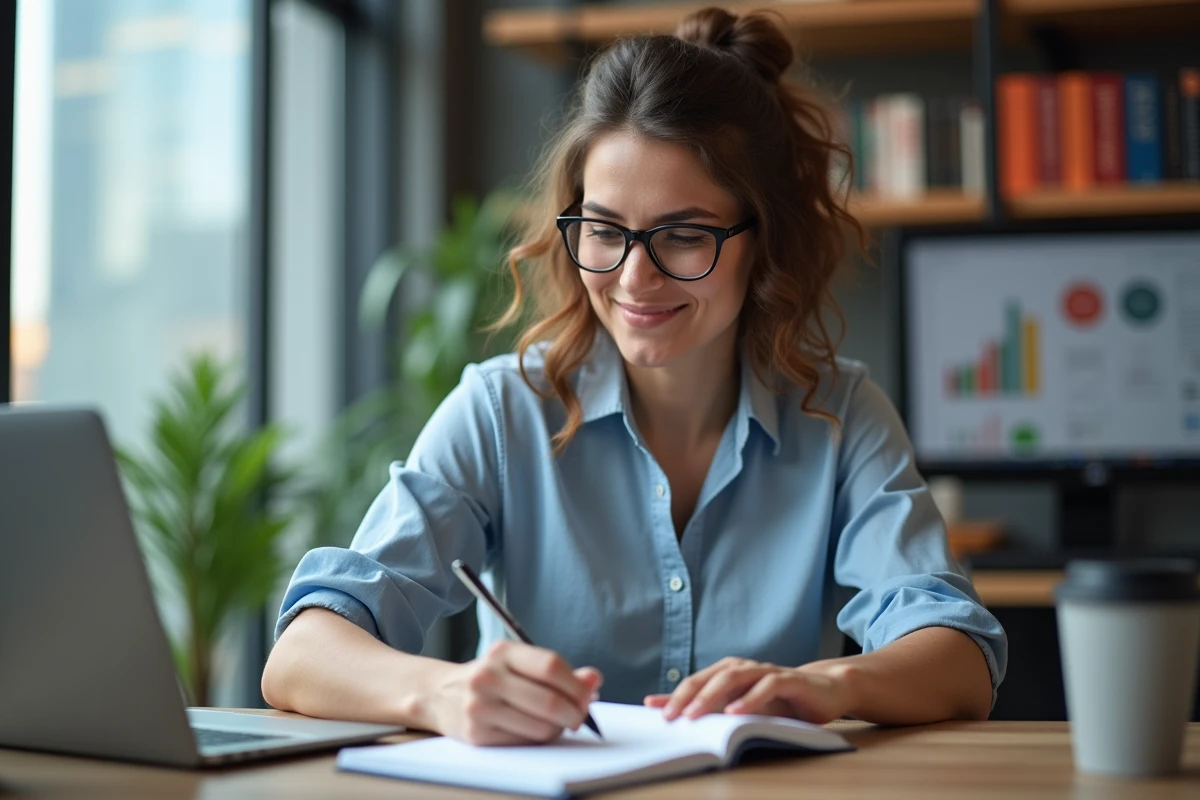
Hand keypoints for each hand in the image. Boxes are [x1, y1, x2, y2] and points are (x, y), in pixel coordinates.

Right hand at [429, 640, 601, 745]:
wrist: (440, 695)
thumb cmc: (492, 678)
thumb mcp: (520, 664)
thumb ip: (559, 671)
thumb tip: (594, 679)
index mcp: (503, 652)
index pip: (550, 666)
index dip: (576, 685)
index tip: (589, 695)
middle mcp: (488, 676)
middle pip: (549, 701)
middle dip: (575, 712)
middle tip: (581, 716)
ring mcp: (480, 706)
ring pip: (540, 727)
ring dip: (558, 729)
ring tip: (556, 722)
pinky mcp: (477, 733)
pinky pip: (524, 742)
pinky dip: (539, 739)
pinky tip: (535, 729)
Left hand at [644, 657, 852, 723]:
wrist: (826, 690)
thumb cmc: (781, 701)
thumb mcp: (745, 707)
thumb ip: (717, 710)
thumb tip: (678, 717)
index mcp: (730, 671)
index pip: (695, 682)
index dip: (674, 695)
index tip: (651, 709)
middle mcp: (744, 667)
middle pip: (708, 677)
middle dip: (686, 696)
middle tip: (669, 716)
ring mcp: (765, 671)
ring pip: (733, 678)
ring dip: (711, 696)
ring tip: (695, 715)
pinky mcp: (788, 679)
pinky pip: (766, 686)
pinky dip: (749, 699)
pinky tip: (736, 712)